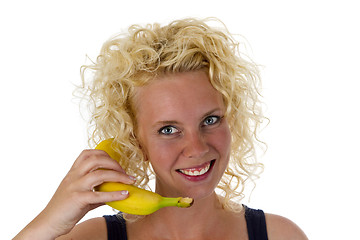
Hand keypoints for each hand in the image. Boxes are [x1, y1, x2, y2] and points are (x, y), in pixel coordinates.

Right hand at [14, 149, 134, 239]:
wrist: (49, 222)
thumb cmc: (65, 209)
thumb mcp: (80, 194)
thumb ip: (97, 190)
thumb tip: (116, 191)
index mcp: (73, 172)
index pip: (87, 154)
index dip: (104, 154)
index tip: (116, 162)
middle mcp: (73, 176)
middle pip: (95, 159)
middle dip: (114, 163)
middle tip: (125, 172)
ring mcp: (75, 186)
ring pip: (99, 174)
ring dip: (118, 176)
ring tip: (129, 180)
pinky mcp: (77, 199)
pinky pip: (99, 195)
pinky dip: (114, 194)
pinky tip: (124, 194)